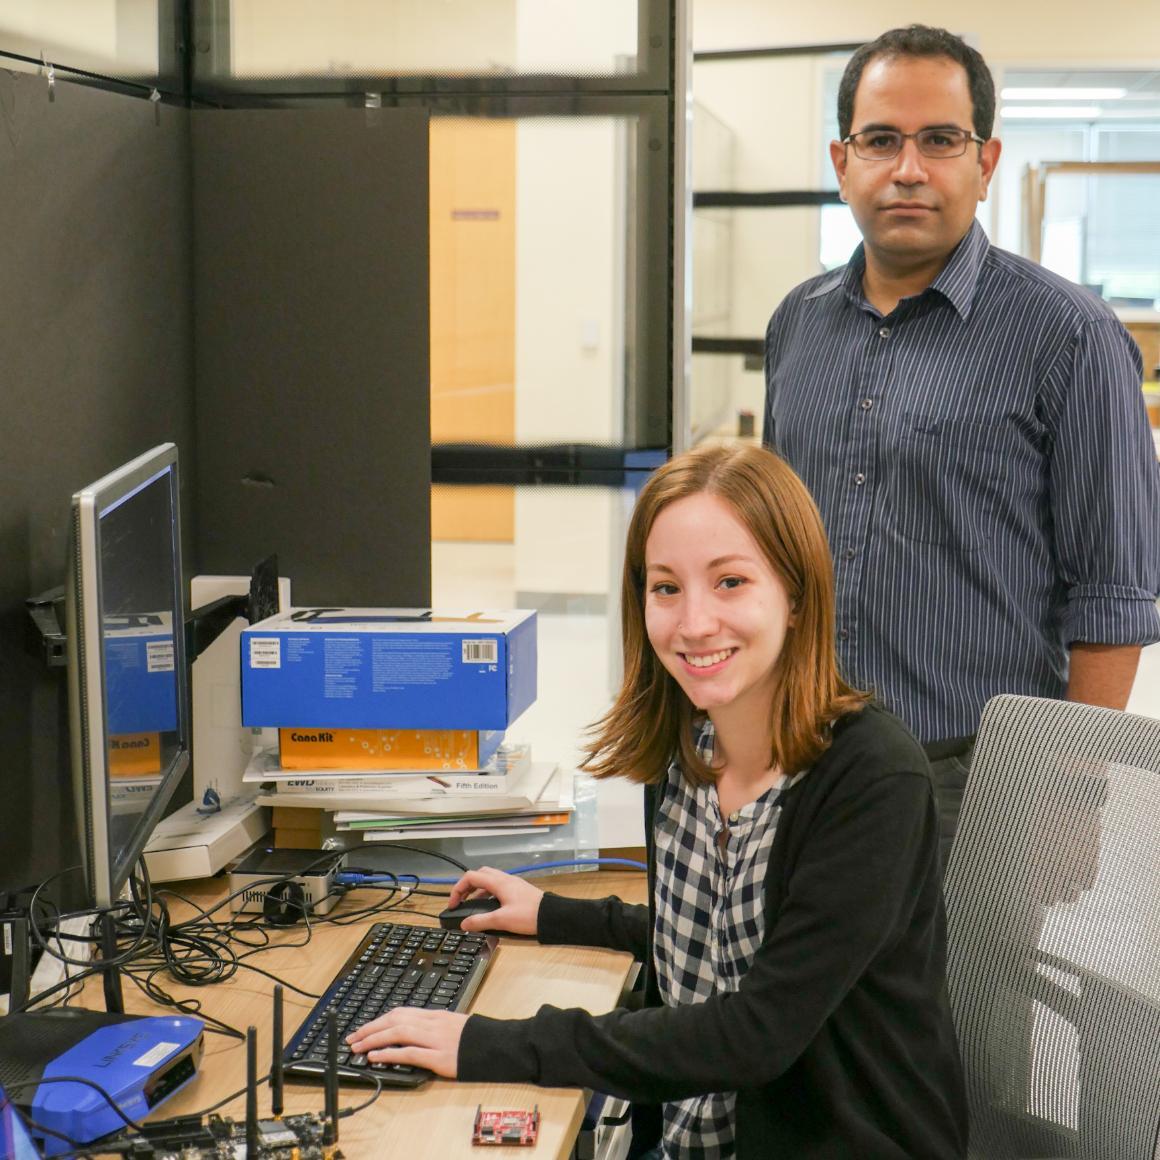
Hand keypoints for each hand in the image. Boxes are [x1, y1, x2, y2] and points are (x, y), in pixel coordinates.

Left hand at [346, 1009, 466, 1077]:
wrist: (498, 1045)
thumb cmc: (477, 1037)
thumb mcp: (453, 1024)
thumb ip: (433, 1026)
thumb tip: (412, 1032)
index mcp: (435, 1014)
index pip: (400, 1012)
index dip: (378, 1020)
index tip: (364, 1028)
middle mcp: (433, 1023)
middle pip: (394, 1019)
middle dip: (370, 1028)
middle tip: (352, 1038)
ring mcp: (436, 1039)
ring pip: (398, 1032)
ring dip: (374, 1039)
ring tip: (358, 1047)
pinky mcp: (439, 1057)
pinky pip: (409, 1053)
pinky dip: (390, 1054)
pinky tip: (376, 1057)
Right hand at [448, 865, 543, 935]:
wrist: (553, 916)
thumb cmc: (528, 916)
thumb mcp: (502, 920)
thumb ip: (481, 921)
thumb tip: (464, 924)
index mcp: (499, 882)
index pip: (471, 877)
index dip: (458, 889)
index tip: (453, 904)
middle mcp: (505, 879)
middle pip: (480, 874)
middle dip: (467, 886)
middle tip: (461, 900)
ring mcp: (513, 884)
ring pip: (490, 880)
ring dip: (478, 890)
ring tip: (473, 906)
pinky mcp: (519, 891)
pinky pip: (499, 887)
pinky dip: (489, 894)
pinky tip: (490, 908)